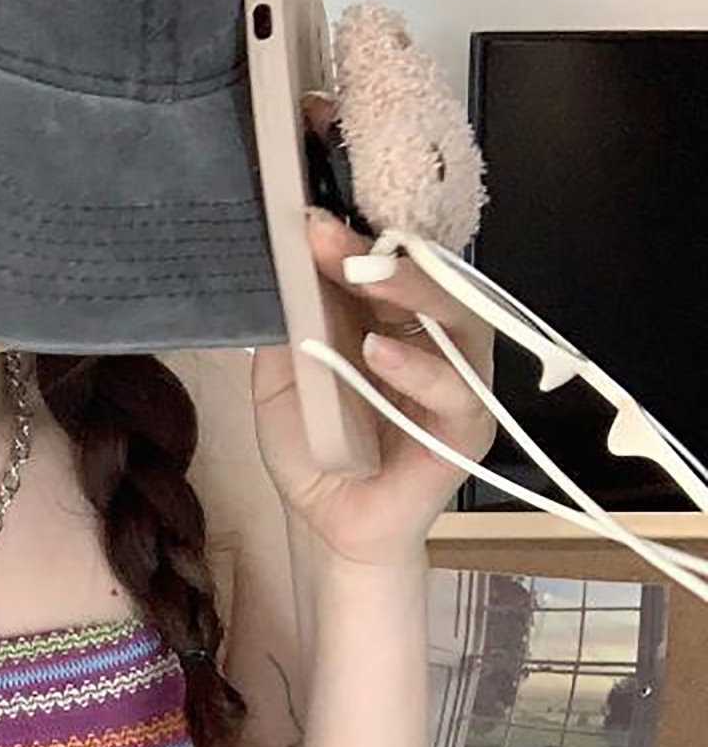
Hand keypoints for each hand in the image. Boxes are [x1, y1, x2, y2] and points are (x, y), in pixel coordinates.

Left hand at [250, 208, 497, 567]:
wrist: (329, 525)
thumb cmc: (317, 452)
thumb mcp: (282, 386)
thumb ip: (286, 335)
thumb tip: (279, 273)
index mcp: (393, 325)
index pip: (385, 270)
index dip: (352, 242)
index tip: (308, 221)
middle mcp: (433, 343)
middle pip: (425, 281)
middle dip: (378, 252)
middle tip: (329, 236)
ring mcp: (457, 383)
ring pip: (456, 319)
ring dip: (409, 289)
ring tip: (361, 274)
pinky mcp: (466, 429)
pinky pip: (456, 391)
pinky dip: (418, 369)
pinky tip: (379, 353)